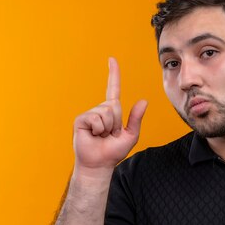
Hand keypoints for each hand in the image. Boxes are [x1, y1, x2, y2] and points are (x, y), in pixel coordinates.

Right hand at [73, 57, 147, 171]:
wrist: (99, 164)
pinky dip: (99, 129)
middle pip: (114, 105)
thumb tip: (143, 101)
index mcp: (111, 111)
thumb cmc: (113, 152)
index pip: (113, 88)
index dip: (113, 74)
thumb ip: (136, 119)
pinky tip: (94, 136)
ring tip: (102, 136)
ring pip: (106, 112)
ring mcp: (90, 114)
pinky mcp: (81, 120)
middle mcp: (100, 110)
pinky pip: (96, 118)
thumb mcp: (130, 135)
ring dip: (108, 128)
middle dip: (116, 122)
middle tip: (110, 134)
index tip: (112, 59)